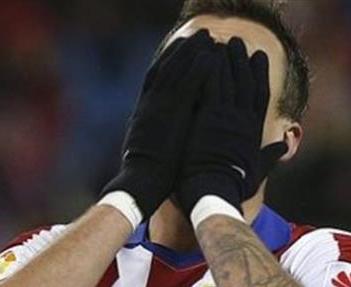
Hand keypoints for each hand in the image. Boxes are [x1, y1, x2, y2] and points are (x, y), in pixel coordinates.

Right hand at [100, 30, 216, 219]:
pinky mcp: (170, 114)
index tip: (180, 49)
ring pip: (176, 71)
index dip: (168, 62)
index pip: (155, 80)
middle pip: (165, 68)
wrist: (140, 185)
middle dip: (181, 50)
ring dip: (191, 52)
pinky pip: (186, 85)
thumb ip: (154, 137)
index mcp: (143, 113)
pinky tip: (210, 57)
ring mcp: (158, 107)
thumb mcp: (146, 150)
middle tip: (197, 37)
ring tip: (207, 38)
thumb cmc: (146, 178)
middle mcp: (149, 105)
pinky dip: (197, 69)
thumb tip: (162, 134)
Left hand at [176, 37, 287, 216]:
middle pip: (245, 83)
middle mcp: (242, 121)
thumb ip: (270, 155)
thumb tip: (285, 145)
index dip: (260, 75)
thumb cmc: (234, 187)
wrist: (214, 194)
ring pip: (228, 81)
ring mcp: (226, 118)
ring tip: (223, 42)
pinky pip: (211, 87)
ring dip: (227, 60)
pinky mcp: (208, 118)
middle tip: (239, 43)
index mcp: (253, 132)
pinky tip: (208, 55)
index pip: (260, 96)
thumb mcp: (258, 171)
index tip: (259, 57)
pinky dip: (211, 70)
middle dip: (243, 61)